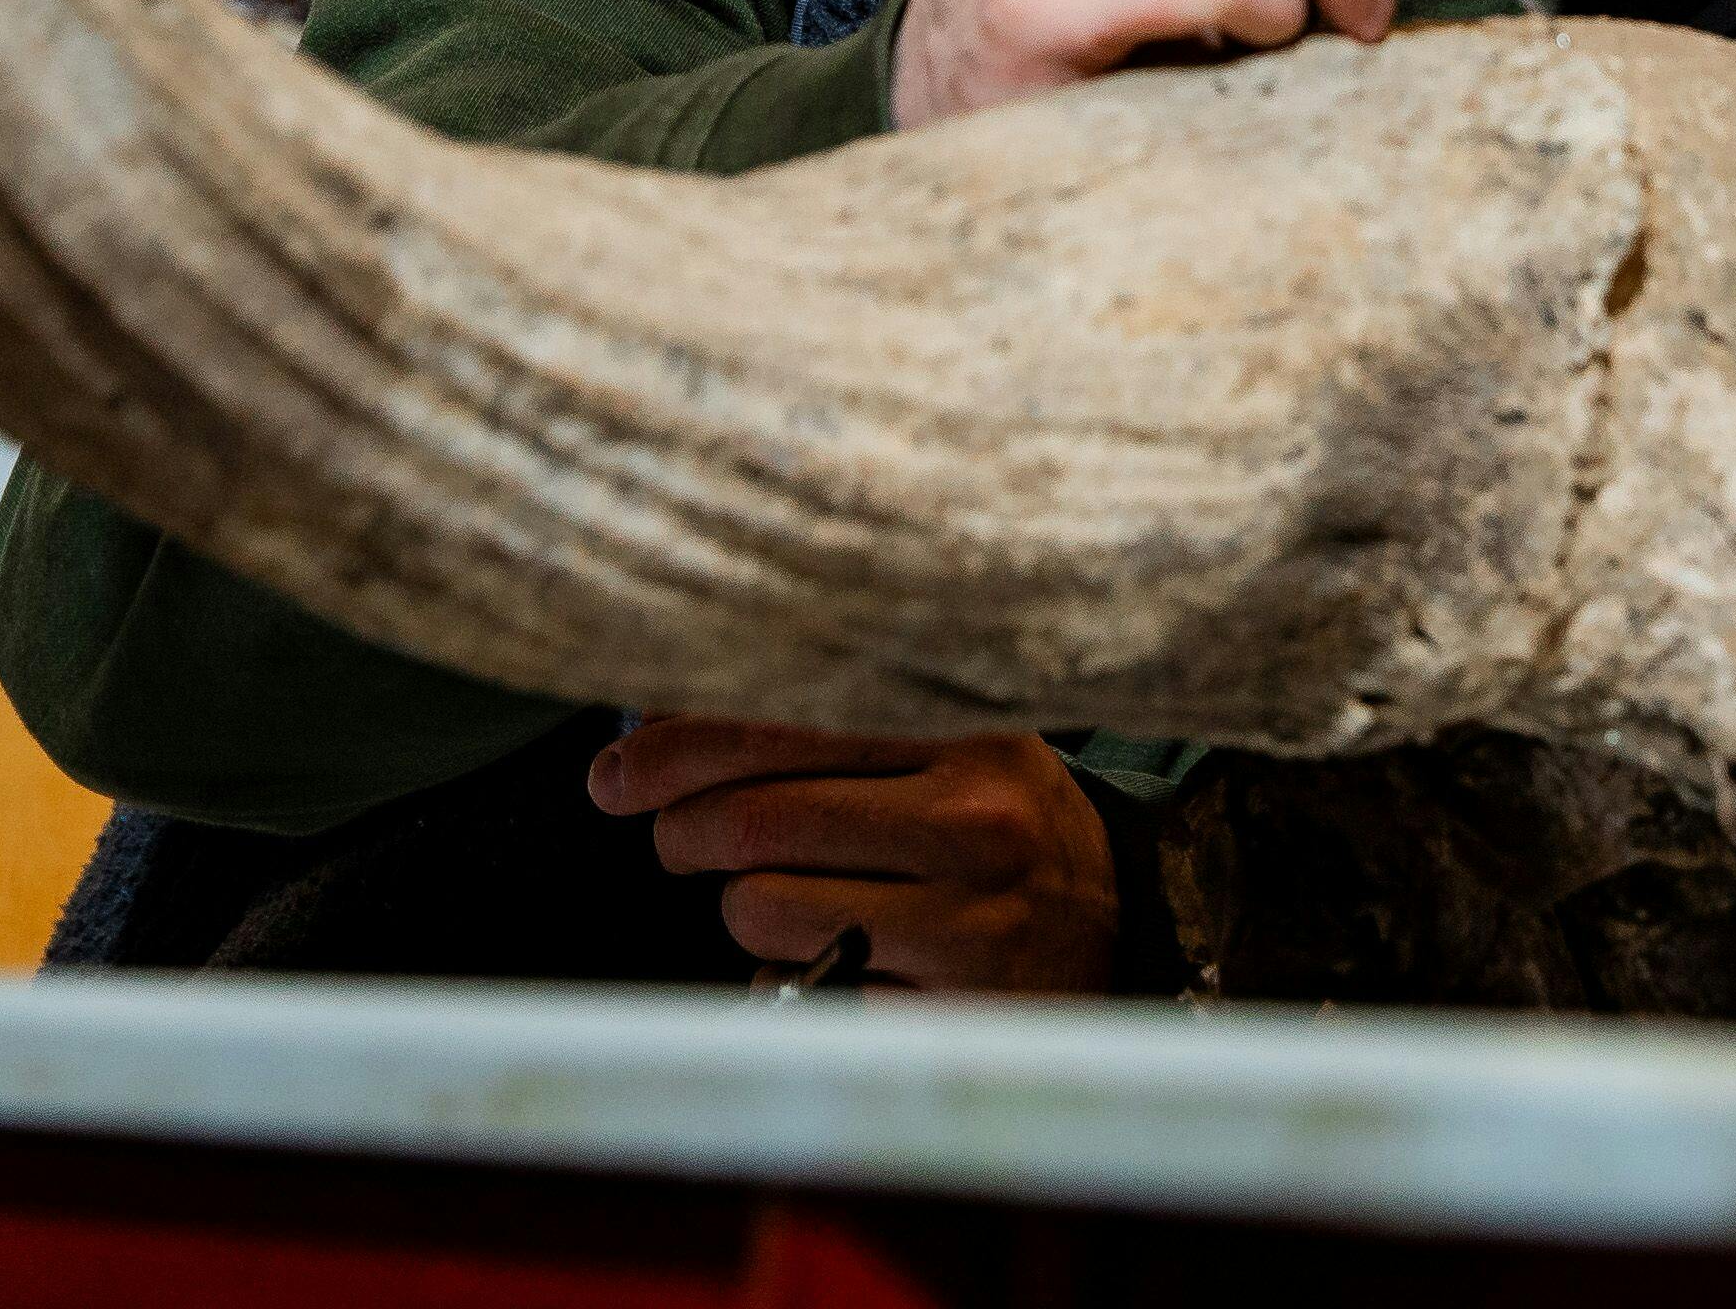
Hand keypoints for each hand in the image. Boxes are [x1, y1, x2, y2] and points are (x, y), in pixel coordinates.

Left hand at [587, 719, 1120, 994]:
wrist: (1117, 928)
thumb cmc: (997, 824)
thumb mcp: (946, 745)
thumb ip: (826, 723)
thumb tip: (658, 724)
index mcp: (967, 733)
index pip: (779, 725)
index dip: (672, 748)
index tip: (618, 771)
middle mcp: (975, 821)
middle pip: (751, 823)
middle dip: (678, 832)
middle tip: (672, 837)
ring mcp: (967, 923)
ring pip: (759, 912)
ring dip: (736, 909)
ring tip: (776, 897)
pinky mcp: (946, 1011)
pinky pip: (800, 992)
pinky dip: (784, 976)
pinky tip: (832, 955)